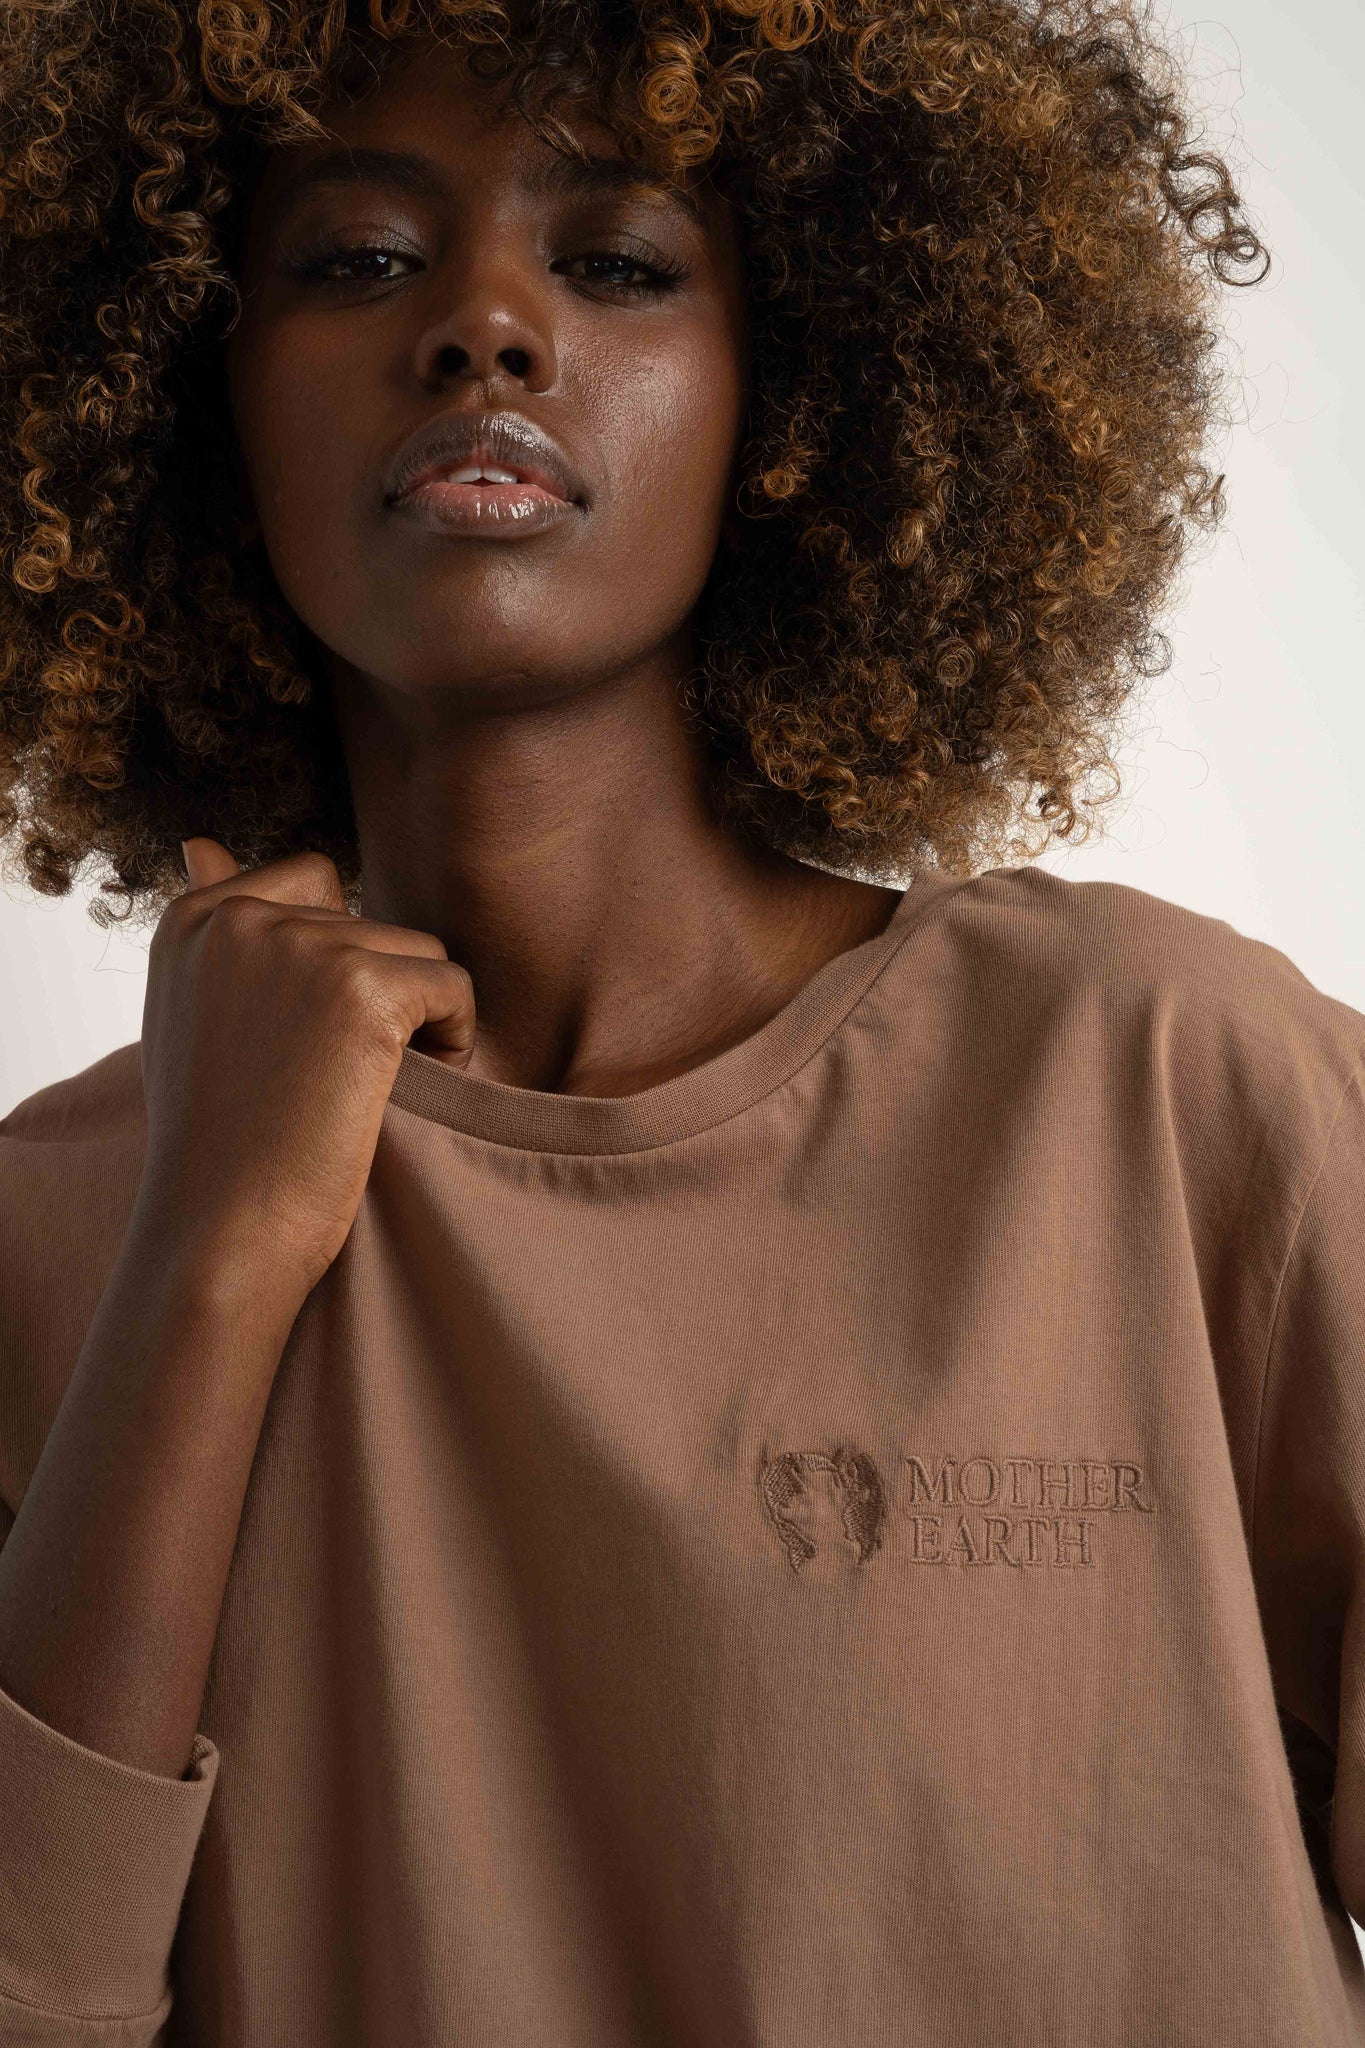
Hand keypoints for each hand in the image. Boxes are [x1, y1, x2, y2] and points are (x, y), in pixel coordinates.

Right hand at [133, 837, 475, 1305]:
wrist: (222, 1231)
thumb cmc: (217, 1140)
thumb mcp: (193, 1013)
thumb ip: (215, 934)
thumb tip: (200, 839)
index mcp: (191, 918)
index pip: (313, 883)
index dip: (333, 966)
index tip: (296, 1045)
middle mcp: (240, 916)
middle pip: (371, 923)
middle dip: (375, 998)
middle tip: (324, 1083)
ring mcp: (301, 946)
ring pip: (420, 955)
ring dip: (417, 1022)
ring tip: (357, 1094)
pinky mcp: (361, 988)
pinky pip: (455, 990)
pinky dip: (452, 1046)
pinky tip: (399, 1095)